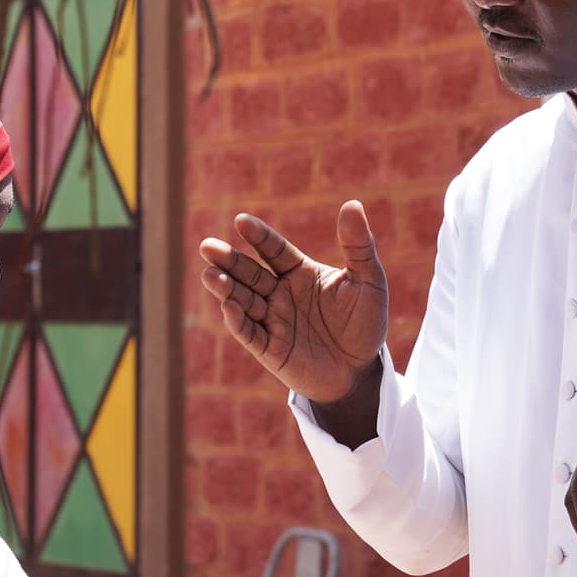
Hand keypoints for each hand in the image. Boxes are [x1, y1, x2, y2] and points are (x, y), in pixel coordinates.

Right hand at [199, 204, 388, 404]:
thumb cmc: (365, 323)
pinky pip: (250, 333)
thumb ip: (359, 245)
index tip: (241, 221)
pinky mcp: (270, 349)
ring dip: (226, 288)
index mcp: (300, 273)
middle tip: (207, 246)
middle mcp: (281, 293)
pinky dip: (238, 321)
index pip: (274, 249)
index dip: (258, 236)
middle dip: (229, 260)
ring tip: (210, 275)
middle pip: (250, 272)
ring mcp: (273, 321)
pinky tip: (229, 306)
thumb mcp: (369, 281)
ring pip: (243, 300)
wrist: (362, 372)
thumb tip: (353, 204)